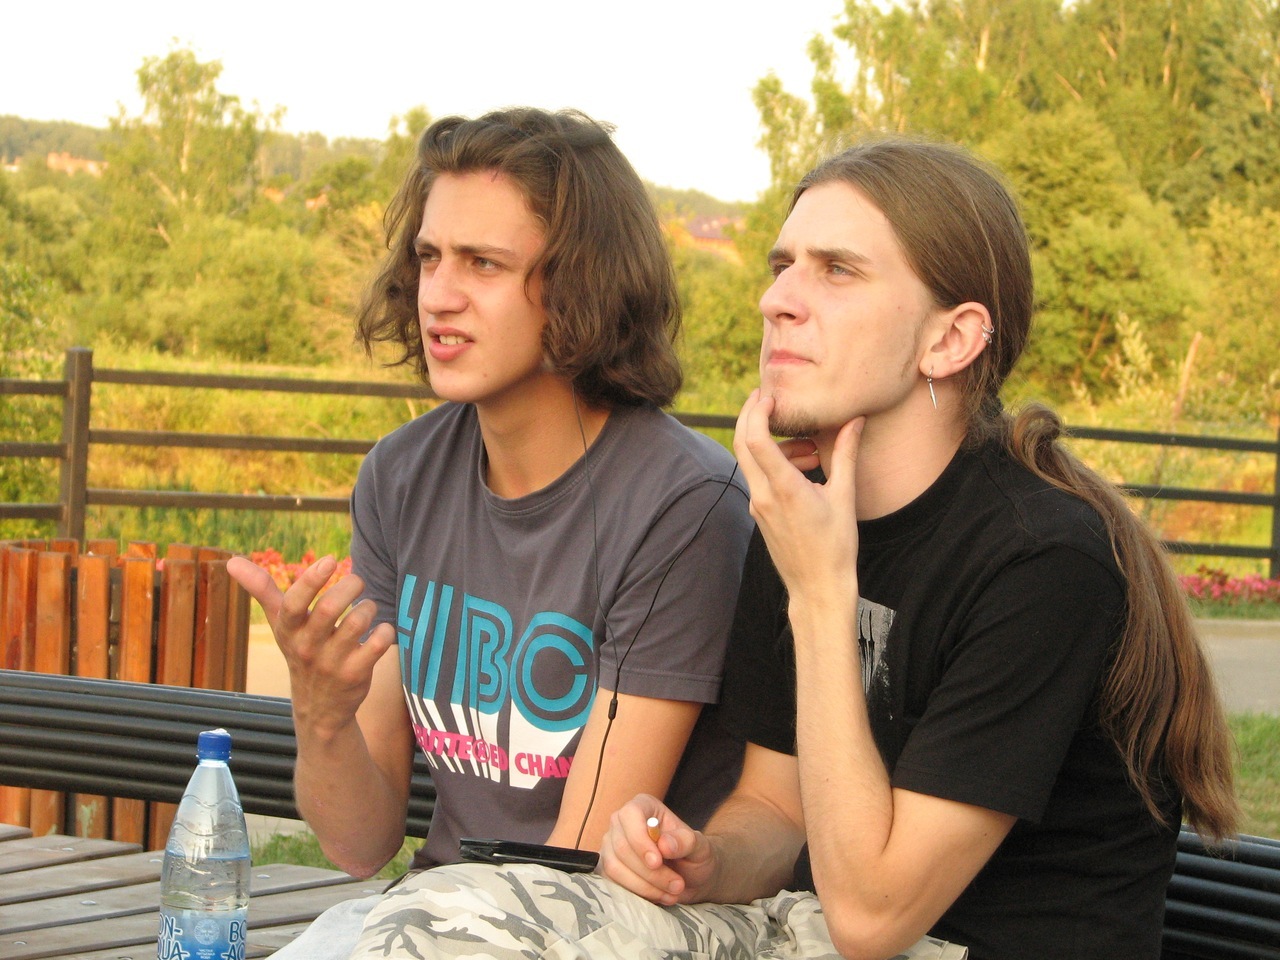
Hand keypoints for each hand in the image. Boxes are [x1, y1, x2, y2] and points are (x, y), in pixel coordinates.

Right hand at [227, 555, 394, 735]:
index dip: (312, 579)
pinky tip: (380, 630)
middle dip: (351, 585)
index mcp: (289, 630)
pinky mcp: (355, 674)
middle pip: (331, 608)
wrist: (318, 707)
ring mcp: (332, 662)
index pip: (293, 603)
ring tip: (367, 608)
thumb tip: (230, 562)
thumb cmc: (299, 649)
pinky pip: (377, 644)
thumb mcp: (279, 624)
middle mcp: (307, 646)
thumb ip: (261, 590)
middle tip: (357, 582)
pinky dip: (385, 630)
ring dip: (369, 607)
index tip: (329, 560)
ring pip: (358, 622)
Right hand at [598, 794, 716, 905]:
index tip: (657, 862)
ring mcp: (611, 845)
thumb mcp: (700, 847)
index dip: (640, 840)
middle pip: (622, 846)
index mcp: (644, 806)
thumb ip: (685, 841)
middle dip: (649, 872)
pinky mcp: (607, 867)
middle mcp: (622, 822)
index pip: (630, 815)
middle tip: (677, 885)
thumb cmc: (694, 856)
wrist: (691, 878)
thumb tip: (664, 844)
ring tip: (671, 893)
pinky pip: (612, 882)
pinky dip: (636, 894)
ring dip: (644, 886)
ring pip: (614, 867)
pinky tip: (658, 896)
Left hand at [732, 390, 863, 609]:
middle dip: (749, 415)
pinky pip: (759, 478)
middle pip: (741, 444)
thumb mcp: (845, 497)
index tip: (770, 395)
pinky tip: (804, 467)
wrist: (818, 587)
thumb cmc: (836, 546)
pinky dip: (774, 462)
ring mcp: (758, 505)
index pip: (755, 440)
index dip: (757, 412)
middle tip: (766, 395)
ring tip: (809, 446)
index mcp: (784, 488)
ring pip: (750, 461)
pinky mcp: (760, 513)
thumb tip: (855, 421)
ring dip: (770, 442)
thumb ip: (846, 454)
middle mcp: (763, 495)